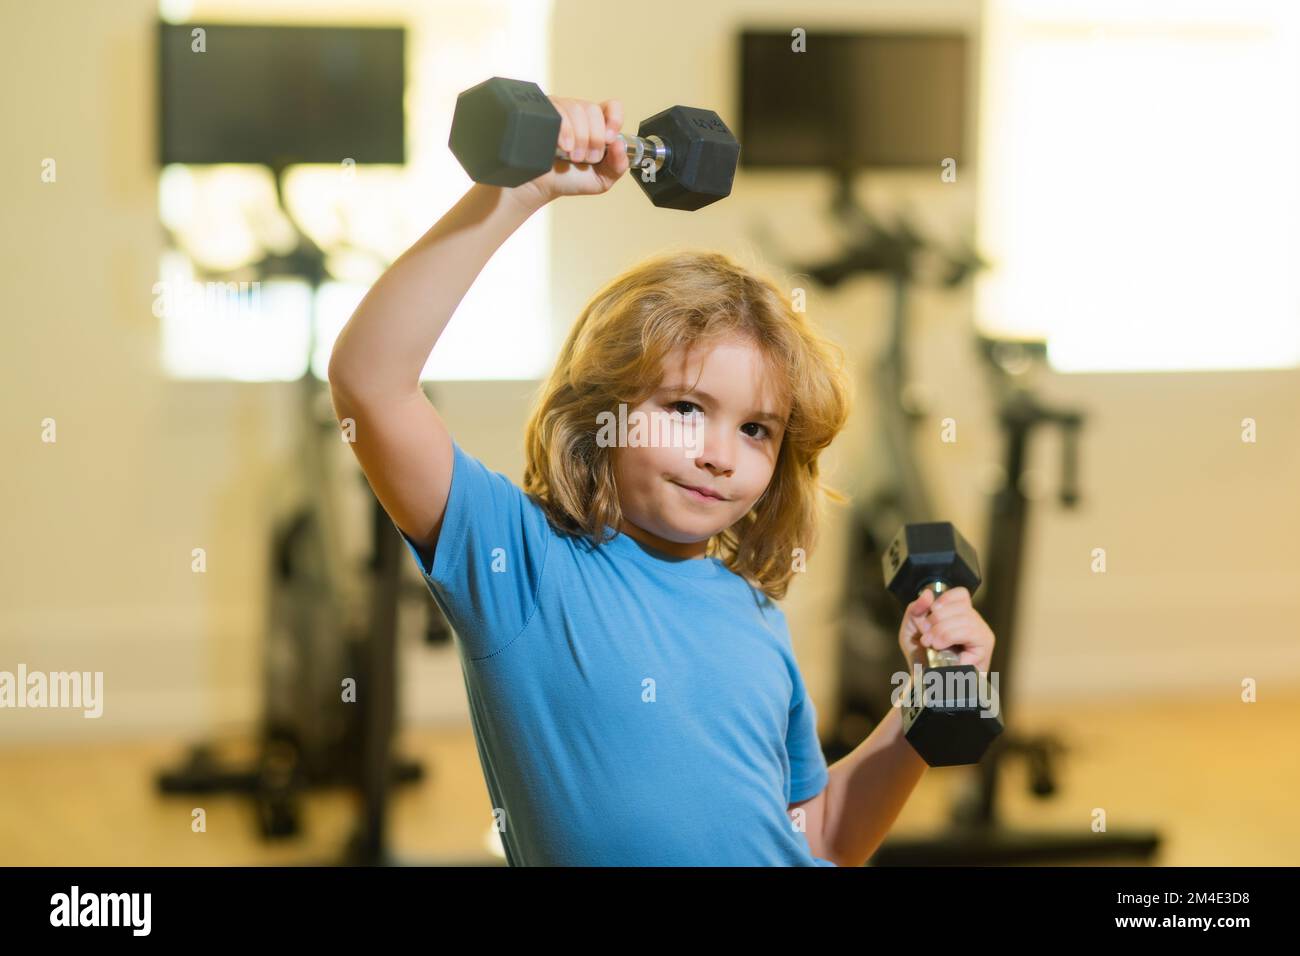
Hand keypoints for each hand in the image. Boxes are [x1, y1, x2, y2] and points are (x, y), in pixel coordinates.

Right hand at [510, 97, 630, 207]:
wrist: (540, 186)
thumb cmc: (568, 179)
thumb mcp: (601, 179)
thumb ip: (618, 165)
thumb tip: (620, 144)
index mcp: (597, 125)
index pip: (612, 107)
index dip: (614, 119)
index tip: (609, 139)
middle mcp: (579, 114)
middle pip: (593, 110)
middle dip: (594, 138)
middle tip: (586, 158)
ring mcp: (560, 110)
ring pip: (576, 109)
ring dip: (579, 138)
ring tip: (572, 157)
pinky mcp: (543, 112)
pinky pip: (557, 112)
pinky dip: (564, 131)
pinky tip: (563, 146)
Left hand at [897, 586, 994, 673]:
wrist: (923, 681)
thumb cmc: (921, 656)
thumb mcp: (911, 629)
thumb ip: (916, 609)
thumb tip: (928, 594)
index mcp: (958, 615)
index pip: (961, 595)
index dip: (945, 599)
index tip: (931, 611)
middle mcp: (974, 623)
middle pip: (960, 607)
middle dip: (937, 620)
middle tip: (926, 636)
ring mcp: (981, 636)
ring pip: (965, 619)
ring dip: (942, 630)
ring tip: (931, 643)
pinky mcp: (984, 649)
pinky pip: (970, 633)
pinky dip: (951, 636)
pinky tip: (941, 647)